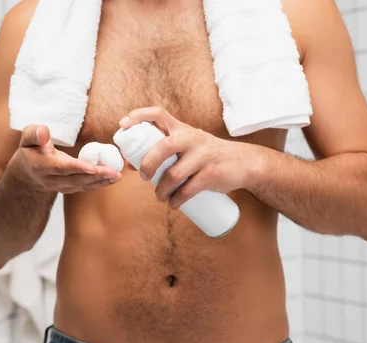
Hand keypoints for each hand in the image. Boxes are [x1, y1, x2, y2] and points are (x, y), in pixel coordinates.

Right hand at [11, 125, 122, 193]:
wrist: (28, 172)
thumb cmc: (31, 149)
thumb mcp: (27, 137)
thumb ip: (35, 134)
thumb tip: (45, 133)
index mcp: (41, 166)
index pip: (62, 168)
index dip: (78, 167)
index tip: (93, 167)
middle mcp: (52, 180)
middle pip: (76, 178)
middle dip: (96, 176)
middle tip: (114, 171)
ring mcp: (61, 187)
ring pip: (83, 185)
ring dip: (102, 181)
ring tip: (118, 176)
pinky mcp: (69, 189)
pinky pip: (86, 187)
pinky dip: (100, 183)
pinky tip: (113, 179)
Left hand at [119, 107, 258, 207]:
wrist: (244, 163)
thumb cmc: (207, 156)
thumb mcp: (187, 147)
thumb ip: (164, 152)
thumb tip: (131, 164)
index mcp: (182, 129)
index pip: (158, 114)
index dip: (138, 116)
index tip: (122, 126)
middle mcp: (192, 138)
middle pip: (162, 147)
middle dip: (147, 164)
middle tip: (142, 177)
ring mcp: (203, 155)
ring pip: (173, 174)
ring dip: (161, 190)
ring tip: (160, 197)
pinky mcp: (212, 173)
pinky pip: (188, 189)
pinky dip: (176, 200)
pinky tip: (173, 204)